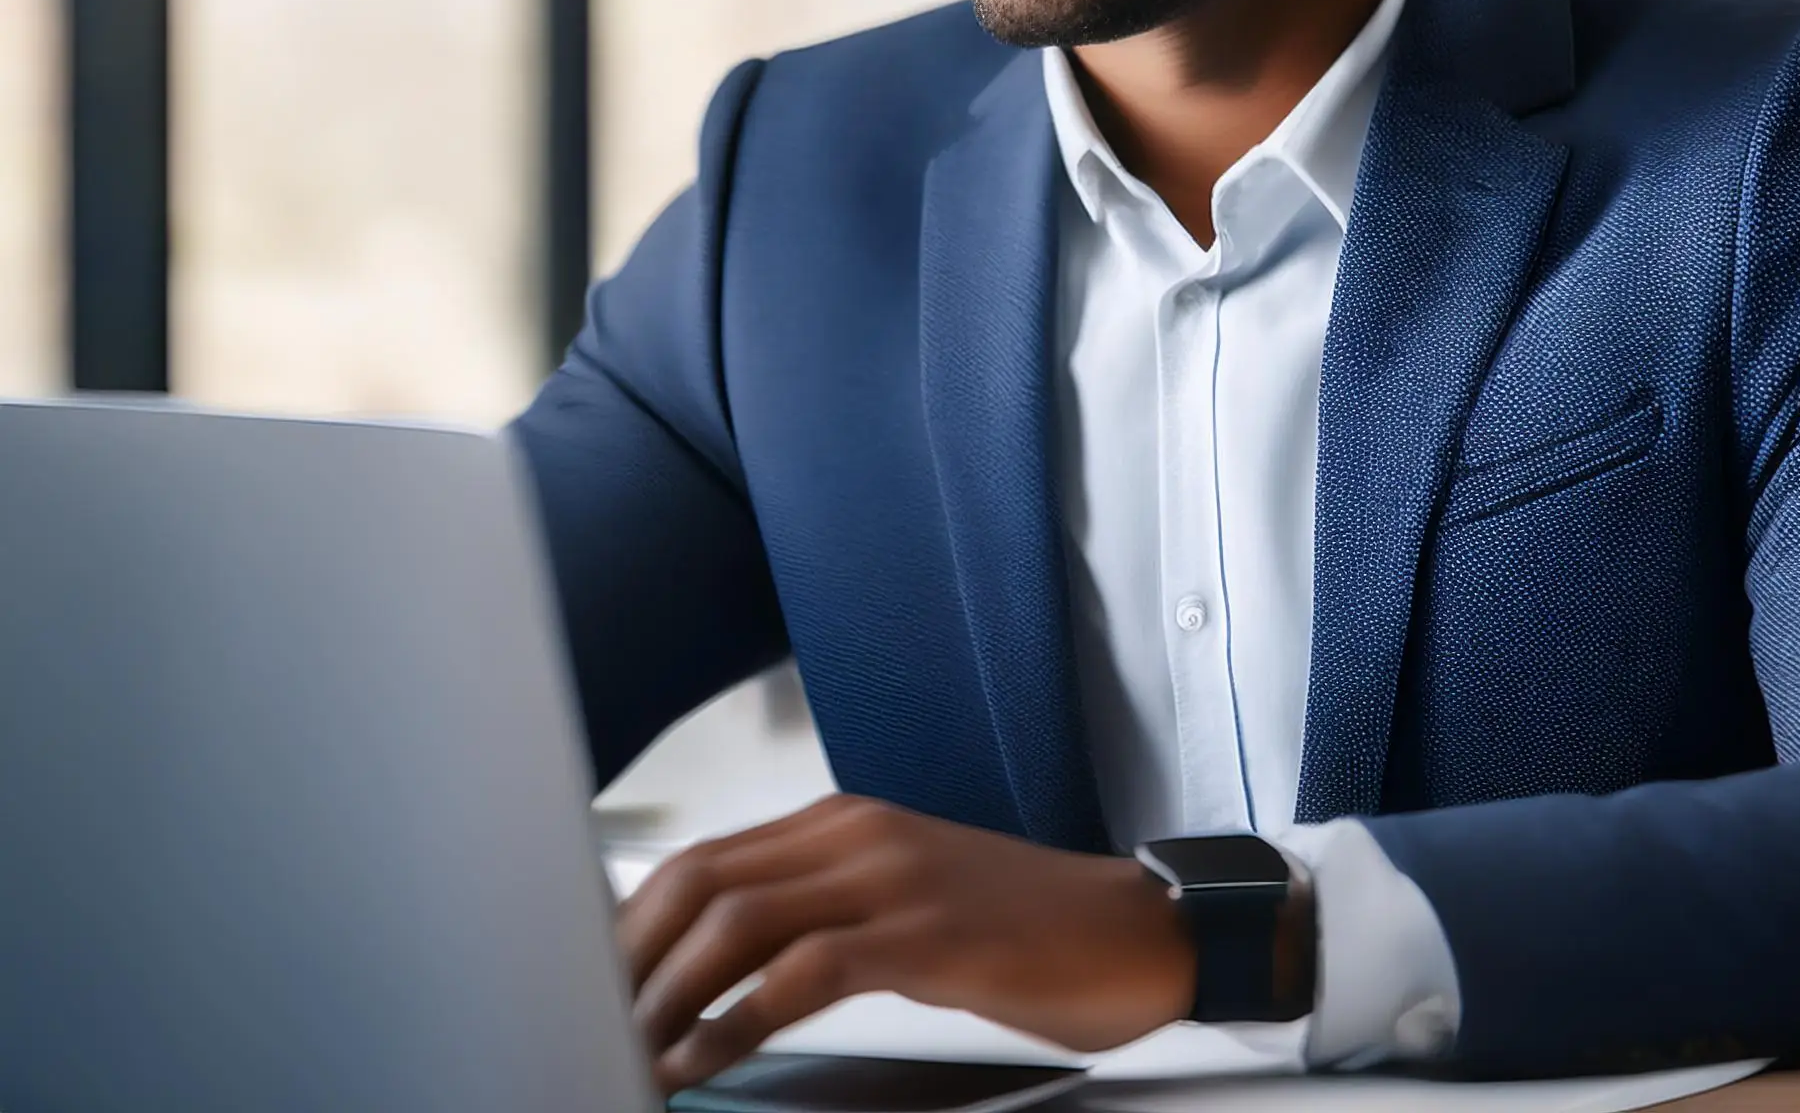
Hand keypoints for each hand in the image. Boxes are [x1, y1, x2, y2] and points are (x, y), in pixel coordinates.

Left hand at [616, 794, 1195, 1092]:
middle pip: (702, 878)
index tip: (588, 982)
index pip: (704, 859)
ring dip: (665, 992)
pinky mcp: (928, 934)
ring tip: (624, 1048)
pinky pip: (806, 969)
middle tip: (583, 1019)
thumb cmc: (1021, 929)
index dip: (631, 923)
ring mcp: (892, 878)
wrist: (1135, 930)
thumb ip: (819, 915)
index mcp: (844, 824)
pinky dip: (737, 1017)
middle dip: (627, 955)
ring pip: (739, 917)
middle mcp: (857, 836)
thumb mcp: (903, 904)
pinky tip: (704, 1057)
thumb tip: (721, 969)